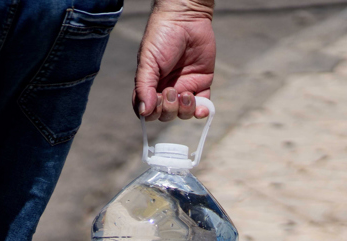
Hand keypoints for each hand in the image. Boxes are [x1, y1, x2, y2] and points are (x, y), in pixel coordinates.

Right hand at [133, 0, 215, 120]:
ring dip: (184, 110)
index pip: (147, 111)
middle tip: (171, 90)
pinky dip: (202, 111)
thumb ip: (144, 87)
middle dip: (169, 109)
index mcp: (149, 86)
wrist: (186, 18)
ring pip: (183, 113)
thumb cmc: (161, 36)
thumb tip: (143, 112)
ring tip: (186, 93)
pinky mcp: (202, 82)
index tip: (156, 99)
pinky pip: (202, 105)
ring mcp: (184, 87)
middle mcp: (165, 90)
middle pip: (165, 115)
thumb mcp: (148, 62)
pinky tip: (202, 108)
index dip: (151, 112)